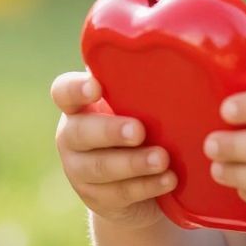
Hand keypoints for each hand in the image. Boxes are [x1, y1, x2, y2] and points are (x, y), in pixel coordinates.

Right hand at [50, 70, 175, 229]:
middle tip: (139, 130)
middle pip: (80, 133)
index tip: (97, 87)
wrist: (136, 188)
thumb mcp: (137, 107)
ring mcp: (79, 171)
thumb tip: (182, 47)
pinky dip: (147, 186)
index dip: (75, 89)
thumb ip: (142, 86)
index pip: (63, 92)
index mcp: (79, 107)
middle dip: (110, 131)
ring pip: (100, 168)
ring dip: (133, 163)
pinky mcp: (96, 199)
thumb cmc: (140, 130)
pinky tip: (170, 180)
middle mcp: (72, 137)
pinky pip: (120, 193)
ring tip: (163, 159)